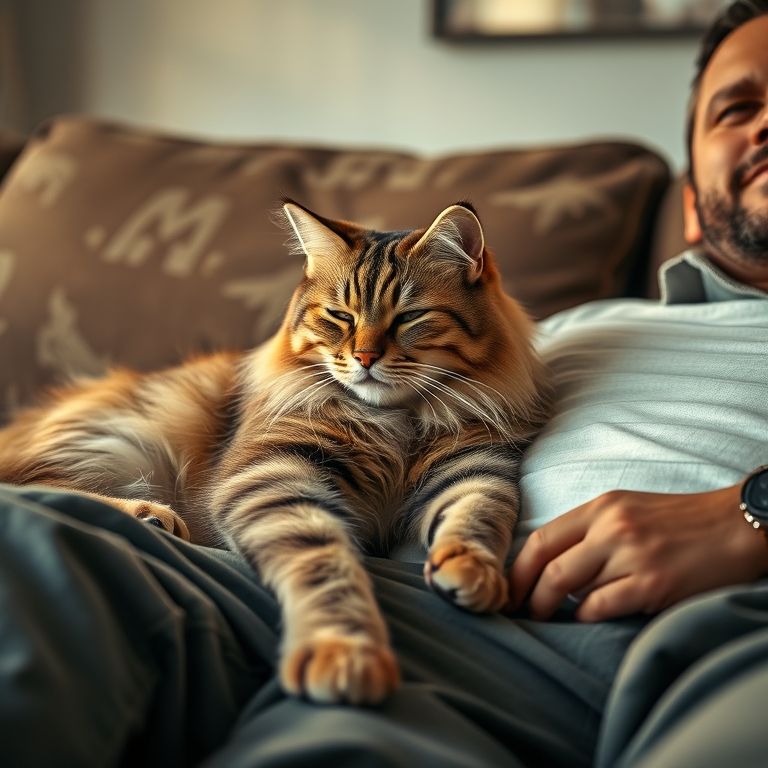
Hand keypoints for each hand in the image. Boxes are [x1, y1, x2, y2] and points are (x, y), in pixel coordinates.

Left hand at [508, 486, 767, 621]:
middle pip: (549, 567)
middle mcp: (612, 526)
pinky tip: (588, 618)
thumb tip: (551, 564)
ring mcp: (632, 555)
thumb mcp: (627, 509)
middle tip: (523, 612)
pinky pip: (600, 607)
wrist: (735, 526)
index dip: (519, 568)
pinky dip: (586, 617)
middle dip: (528, 596)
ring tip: (553, 617)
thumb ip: (590, 530)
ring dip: (558, 608)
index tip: (510, 588)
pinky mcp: (652, 583)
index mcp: (602, 506)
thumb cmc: (679, 521)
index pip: (541, 538)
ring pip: (571, 589)